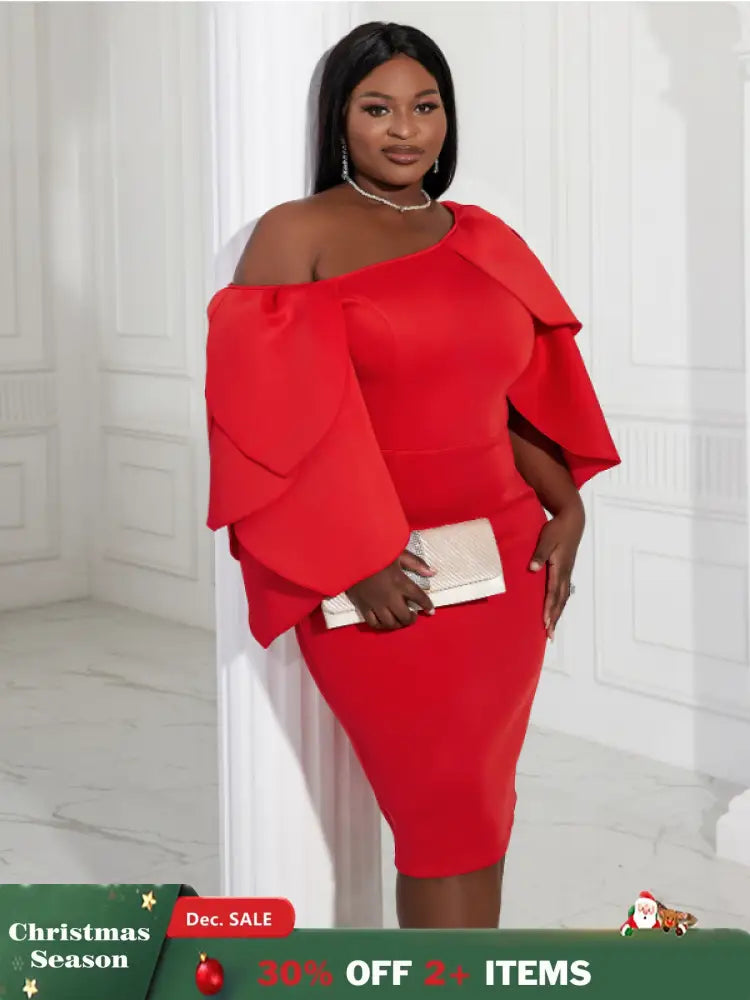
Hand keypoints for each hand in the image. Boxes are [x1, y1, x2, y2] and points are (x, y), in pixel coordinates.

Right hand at [345, 549, 436, 630]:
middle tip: (413, 615)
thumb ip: (416, 563)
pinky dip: (382, 625)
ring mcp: (376, 604)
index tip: (431, 611)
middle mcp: (390, 597)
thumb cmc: (376, 550)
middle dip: (411, 619)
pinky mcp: (363, 606)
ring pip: (390, 623)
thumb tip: (432, 573)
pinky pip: (374, 623)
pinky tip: (385, 621)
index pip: (419, 598)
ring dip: (398, 624)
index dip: (427, 606)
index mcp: (400, 582)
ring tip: (400, 620)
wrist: (350, 554)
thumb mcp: (398, 552)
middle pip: (405, 616)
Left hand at [529, 501, 584, 640]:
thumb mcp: (546, 539)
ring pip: (563, 598)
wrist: (572, 521)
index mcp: (560, 568)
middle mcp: (565, 574)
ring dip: (557, 614)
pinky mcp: (566, 570)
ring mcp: (567, 573)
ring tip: (552, 629)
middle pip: (560, 601)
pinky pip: (563, 592)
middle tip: (550, 635)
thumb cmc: (557, 529)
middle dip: (554, 618)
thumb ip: (539, 553)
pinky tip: (556, 610)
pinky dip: (560, 604)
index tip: (545, 623)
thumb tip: (532, 568)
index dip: (549, 608)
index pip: (553, 593)